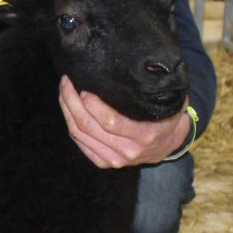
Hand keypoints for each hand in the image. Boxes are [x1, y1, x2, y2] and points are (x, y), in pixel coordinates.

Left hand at [58, 76, 191, 168]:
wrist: (169, 144)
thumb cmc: (165, 116)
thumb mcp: (166, 103)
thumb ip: (150, 91)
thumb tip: (128, 69)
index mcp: (144, 136)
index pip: (110, 122)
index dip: (92, 104)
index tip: (84, 86)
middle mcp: (128, 151)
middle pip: (88, 126)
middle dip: (72, 101)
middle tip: (67, 82)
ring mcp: (115, 160)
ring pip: (79, 134)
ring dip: (67, 110)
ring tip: (64, 90)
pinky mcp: (104, 163)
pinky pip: (79, 141)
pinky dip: (70, 123)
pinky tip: (67, 107)